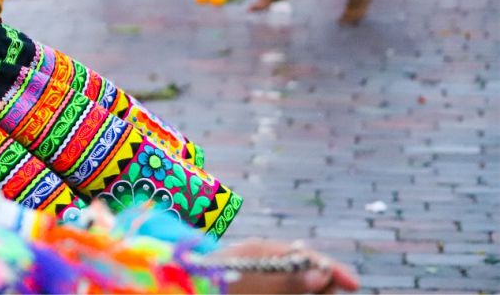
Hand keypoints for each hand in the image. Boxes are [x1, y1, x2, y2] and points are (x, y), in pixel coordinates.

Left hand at [208, 239, 359, 293]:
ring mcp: (258, 278)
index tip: (354, 284)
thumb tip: (321, 274)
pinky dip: (294, 290)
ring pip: (294, 283)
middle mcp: (261, 262)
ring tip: (323, 291)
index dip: (330, 269)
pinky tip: (309, 290)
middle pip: (302, 270)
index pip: (303, 256)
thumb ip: (287, 280)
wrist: (187, 288)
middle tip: (338, 290)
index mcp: (260, 250)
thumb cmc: (220, 283)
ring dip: (311, 288)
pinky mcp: (255, 288)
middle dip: (323, 281)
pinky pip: (281, 287)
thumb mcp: (256, 282)